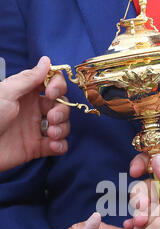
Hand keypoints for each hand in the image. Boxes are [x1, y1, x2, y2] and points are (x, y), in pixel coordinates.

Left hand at [0, 56, 68, 170]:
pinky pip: (59, 145)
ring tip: (51, 134)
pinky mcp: (38, 147)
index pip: (52, 84)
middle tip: (51, 117)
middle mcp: (34, 110)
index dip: (58, 86)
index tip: (52, 93)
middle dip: (62, 111)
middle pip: (61, 105)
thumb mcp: (6, 93)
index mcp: (26, 94)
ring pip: (63, 125)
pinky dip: (60, 145)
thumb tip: (46, 61)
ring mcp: (37, 129)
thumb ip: (28, 78)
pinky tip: (53, 145)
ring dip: (62, 129)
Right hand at [126, 152, 159, 228]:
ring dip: (140, 212)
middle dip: (139, 195)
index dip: (142, 162)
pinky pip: (155, 223)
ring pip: (149, 206)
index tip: (135, 171)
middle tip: (142, 207)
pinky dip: (144, 226)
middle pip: (147, 185)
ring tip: (139, 223)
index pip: (156, 159)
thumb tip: (155, 161)